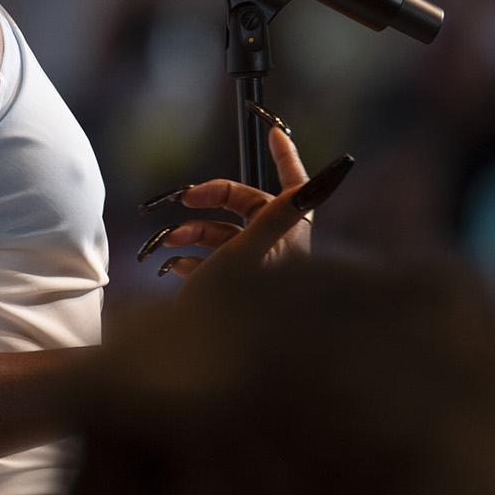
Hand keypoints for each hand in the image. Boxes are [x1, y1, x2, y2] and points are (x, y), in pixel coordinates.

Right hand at [140, 123, 313, 302]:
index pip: (295, 189)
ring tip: (172, 240)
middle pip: (248, 207)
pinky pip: (211, 261)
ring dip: (195, 231)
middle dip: (215, 199)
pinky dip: (192, 258)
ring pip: (224, 233)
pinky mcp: (227, 290)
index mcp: (288, 241)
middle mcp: (274, 254)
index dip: (287, 158)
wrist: (200, 364)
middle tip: (187, 197)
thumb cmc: (231, 307)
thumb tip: (322, 180)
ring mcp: (250, 272)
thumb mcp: (251, 251)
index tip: (272, 131)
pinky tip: (175, 264)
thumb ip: (279, 212)